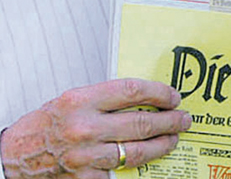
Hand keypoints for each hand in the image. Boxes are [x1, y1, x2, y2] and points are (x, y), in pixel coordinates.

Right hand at [0, 79, 191, 178]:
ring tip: (173, 139)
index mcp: (81, 100)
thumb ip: (106, 99)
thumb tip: (145, 98)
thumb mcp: (73, 100)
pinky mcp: (85, 178)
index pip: (133, 91)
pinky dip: (138, 167)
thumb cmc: (44, 125)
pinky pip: (120, 172)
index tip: (173, 96)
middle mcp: (85, 127)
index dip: (160, 93)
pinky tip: (149, 160)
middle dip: (169, 121)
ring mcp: (86, 156)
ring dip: (162, 144)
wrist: (13, 155)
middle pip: (141, 122)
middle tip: (183, 119)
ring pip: (137, 151)